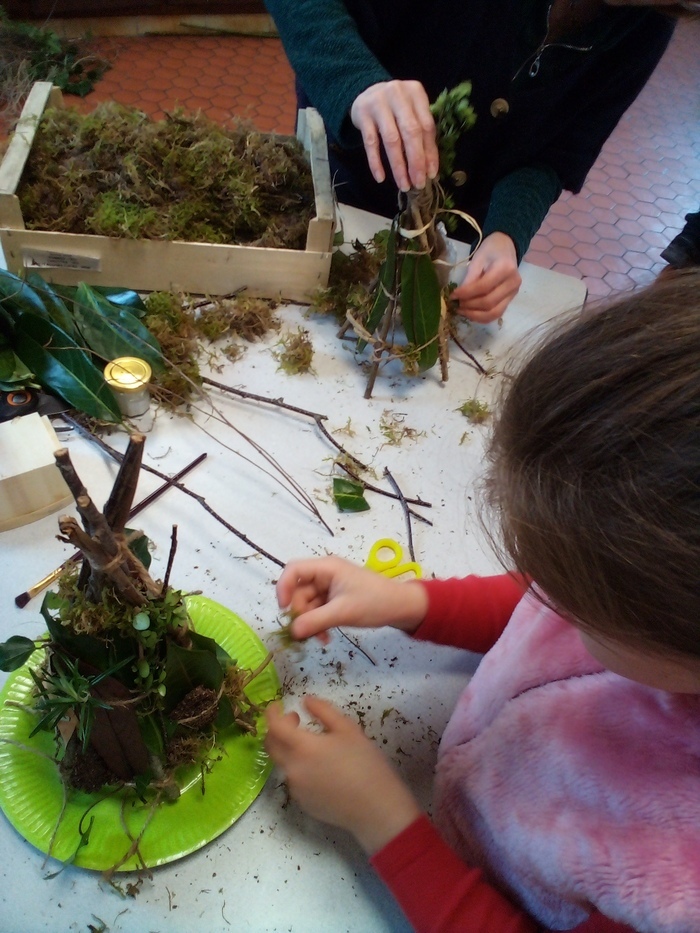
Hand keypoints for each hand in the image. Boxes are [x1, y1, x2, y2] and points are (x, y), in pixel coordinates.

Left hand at [265, 696, 421, 853]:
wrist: (376, 808)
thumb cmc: (365, 764)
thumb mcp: (348, 729)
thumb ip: (323, 711)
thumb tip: (305, 701)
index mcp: (302, 748)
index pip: (274, 727)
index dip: (272, 713)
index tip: (277, 705)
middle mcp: (292, 769)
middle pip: (271, 746)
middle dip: (276, 730)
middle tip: (296, 721)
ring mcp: (296, 789)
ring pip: (283, 763)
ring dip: (289, 749)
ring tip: (314, 746)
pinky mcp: (302, 803)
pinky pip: (294, 780)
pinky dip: (299, 768)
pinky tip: (321, 768)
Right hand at [276, 555, 427, 641]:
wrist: (401, 607)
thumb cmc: (374, 602)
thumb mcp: (343, 612)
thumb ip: (315, 621)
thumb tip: (292, 632)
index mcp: (326, 568)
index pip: (293, 570)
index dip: (283, 587)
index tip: (283, 610)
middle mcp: (325, 574)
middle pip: (299, 591)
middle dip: (301, 613)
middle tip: (307, 632)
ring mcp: (330, 587)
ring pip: (308, 604)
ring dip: (311, 622)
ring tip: (322, 639)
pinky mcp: (335, 598)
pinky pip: (318, 610)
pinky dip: (319, 623)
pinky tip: (326, 637)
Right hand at [350, 80, 439, 192]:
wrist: (366, 93)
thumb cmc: (395, 108)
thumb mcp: (410, 112)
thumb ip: (421, 133)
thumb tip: (429, 169)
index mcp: (416, 92)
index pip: (426, 126)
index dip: (430, 152)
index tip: (431, 174)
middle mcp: (398, 94)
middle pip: (410, 132)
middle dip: (416, 161)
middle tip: (418, 183)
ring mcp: (378, 104)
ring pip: (391, 140)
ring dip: (398, 166)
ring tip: (403, 184)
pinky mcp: (362, 115)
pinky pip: (370, 143)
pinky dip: (375, 162)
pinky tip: (380, 178)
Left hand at [451, 232, 521, 322]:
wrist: (505, 248)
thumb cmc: (490, 251)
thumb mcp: (477, 260)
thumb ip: (470, 279)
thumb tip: (459, 297)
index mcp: (505, 268)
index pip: (483, 287)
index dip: (466, 294)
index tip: (453, 295)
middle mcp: (513, 283)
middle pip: (489, 303)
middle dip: (470, 306)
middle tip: (456, 304)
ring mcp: (514, 293)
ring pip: (494, 313)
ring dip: (475, 315)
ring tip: (462, 311)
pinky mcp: (511, 300)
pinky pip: (497, 313)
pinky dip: (482, 317)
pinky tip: (471, 313)